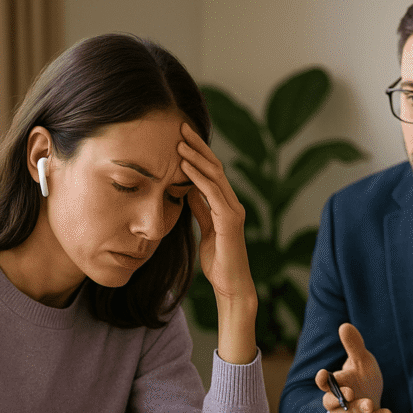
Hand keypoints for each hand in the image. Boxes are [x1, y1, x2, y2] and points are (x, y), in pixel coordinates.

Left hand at [177, 123, 256, 363]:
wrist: (232, 286)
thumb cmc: (219, 261)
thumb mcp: (205, 229)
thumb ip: (200, 209)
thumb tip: (188, 190)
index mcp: (225, 204)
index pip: (211, 171)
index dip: (197, 152)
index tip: (180, 136)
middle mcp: (232, 203)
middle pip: (215, 167)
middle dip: (197, 146)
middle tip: (180, 127)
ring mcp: (233, 211)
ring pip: (215, 176)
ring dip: (196, 158)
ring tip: (179, 142)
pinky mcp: (231, 222)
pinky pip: (214, 195)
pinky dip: (199, 179)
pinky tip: (185, 168)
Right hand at [316, 323, 391, 412]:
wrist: (374, 402)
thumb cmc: (363, 379)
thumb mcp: (362, 361)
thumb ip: (354, 345)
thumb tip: (345, 326)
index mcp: (335, 383)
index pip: (323, 382)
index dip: (322, 379)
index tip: (324, 375)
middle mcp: (336, 402)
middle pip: (332, 403)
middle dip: (342, 399)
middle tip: (352, 394)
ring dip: (360, 412)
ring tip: (373, 405)